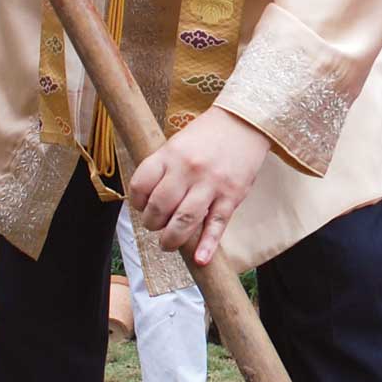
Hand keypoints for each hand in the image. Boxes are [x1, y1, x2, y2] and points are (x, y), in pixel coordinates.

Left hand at [127, 109, 270, 266]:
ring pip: (184, 221)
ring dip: (172, 239)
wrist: (244, 123)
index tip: (141, 206)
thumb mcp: (178, 143)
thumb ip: (164, 169)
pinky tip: (200, 259)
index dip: (136, 202)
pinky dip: (207, 245)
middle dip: (152, 224)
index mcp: (170, 154)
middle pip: (160, 208)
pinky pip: (217, 225)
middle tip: (156, 226)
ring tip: (168, 244)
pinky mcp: (232, 196)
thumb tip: (150, 201)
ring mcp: (211, 184)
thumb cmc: (208, 135)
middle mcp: (188, 169)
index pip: (140, 186)